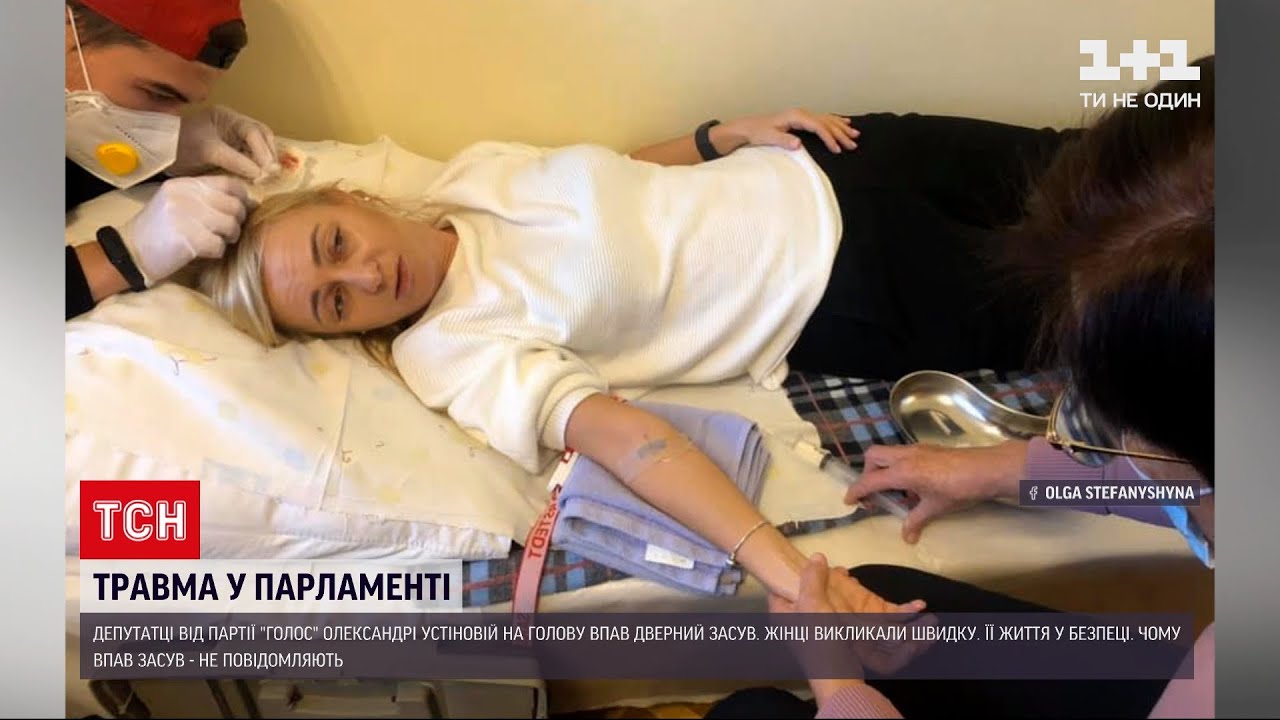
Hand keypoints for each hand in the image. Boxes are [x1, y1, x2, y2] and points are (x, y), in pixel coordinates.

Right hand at [117, 176, 252, 284]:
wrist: (130, 252)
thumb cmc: (158, 229)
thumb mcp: (177, 202)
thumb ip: (207, 198)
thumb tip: (249, 201)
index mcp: (183, 184)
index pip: (228, 183)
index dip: (242, 197)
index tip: (239, 210)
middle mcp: (185, 196)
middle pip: (234, 205)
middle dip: (238, 221)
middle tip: (228, 231)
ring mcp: (186, 217)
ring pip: (231, 224)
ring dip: (229, 237)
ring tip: (217, 241)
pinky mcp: (188, 239)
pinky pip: (220, 245)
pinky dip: (217, 252)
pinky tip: (205, 252)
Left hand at [171, 105, 279, 179]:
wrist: (160, 155)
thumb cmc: (180, 146)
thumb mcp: (207, 151)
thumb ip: (234, 160)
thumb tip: (260, 173)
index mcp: (227, 117)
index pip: (253, 131)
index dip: (263, 150)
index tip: (266, 170)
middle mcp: (234, 124)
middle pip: (262, 136)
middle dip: (268, 154)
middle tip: (271, 174)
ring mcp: (234, 137)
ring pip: (259, 146)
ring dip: (265, 160)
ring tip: (266, 176)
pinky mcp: (232, 151)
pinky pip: (251, 156)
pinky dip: (257, 166)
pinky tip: (258, 177)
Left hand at [720, 108, 858, 154]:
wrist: (748, 127)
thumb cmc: (758, 132)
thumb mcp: (769, 137)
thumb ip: (784, 140)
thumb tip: (799, 144)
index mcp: (796, 116)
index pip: (818, 126)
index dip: (829, 138)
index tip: (837, 149)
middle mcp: (802, 113)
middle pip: (826, 122)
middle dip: (841, 134)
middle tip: (853, 145)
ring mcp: (802, 115)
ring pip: (827, 120)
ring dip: (842, 128)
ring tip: (855, 135)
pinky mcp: (802, 119)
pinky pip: (823, 119)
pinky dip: (835, 121)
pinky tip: (845, 122)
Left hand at [767, 554, 929, 705]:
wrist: (838, 675)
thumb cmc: (819, 638)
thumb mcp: (814, 602)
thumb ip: (812, 577)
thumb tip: (816, 556)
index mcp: (780, 612)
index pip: (778, 584)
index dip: (790, 570)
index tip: (808, 559)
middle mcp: (790, 621)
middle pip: (800, 591)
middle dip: (817, 578)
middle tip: (835, 569)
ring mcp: (807, 630)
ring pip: (817, 601)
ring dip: (831, 589)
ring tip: (846, 578)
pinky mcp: (824, 636)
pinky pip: (829, 613)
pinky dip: (838, 603)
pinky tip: (852, 595)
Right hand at [844, 441, 1028, 543]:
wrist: (986, 469)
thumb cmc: (959, 489)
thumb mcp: (935, 508)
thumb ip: (916, 520)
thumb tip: (907, 538)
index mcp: (902, 471)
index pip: (870, 480)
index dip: (857, 491)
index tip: (849, 501)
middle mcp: (905, 456)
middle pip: (873, 456)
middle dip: (868, 473)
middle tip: (875, 493)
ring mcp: (917, 450)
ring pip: (888, 453)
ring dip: (884, 470)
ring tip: (897, 493)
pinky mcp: (927, 449)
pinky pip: (903, 455)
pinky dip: (900, 468)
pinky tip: (915, 486)